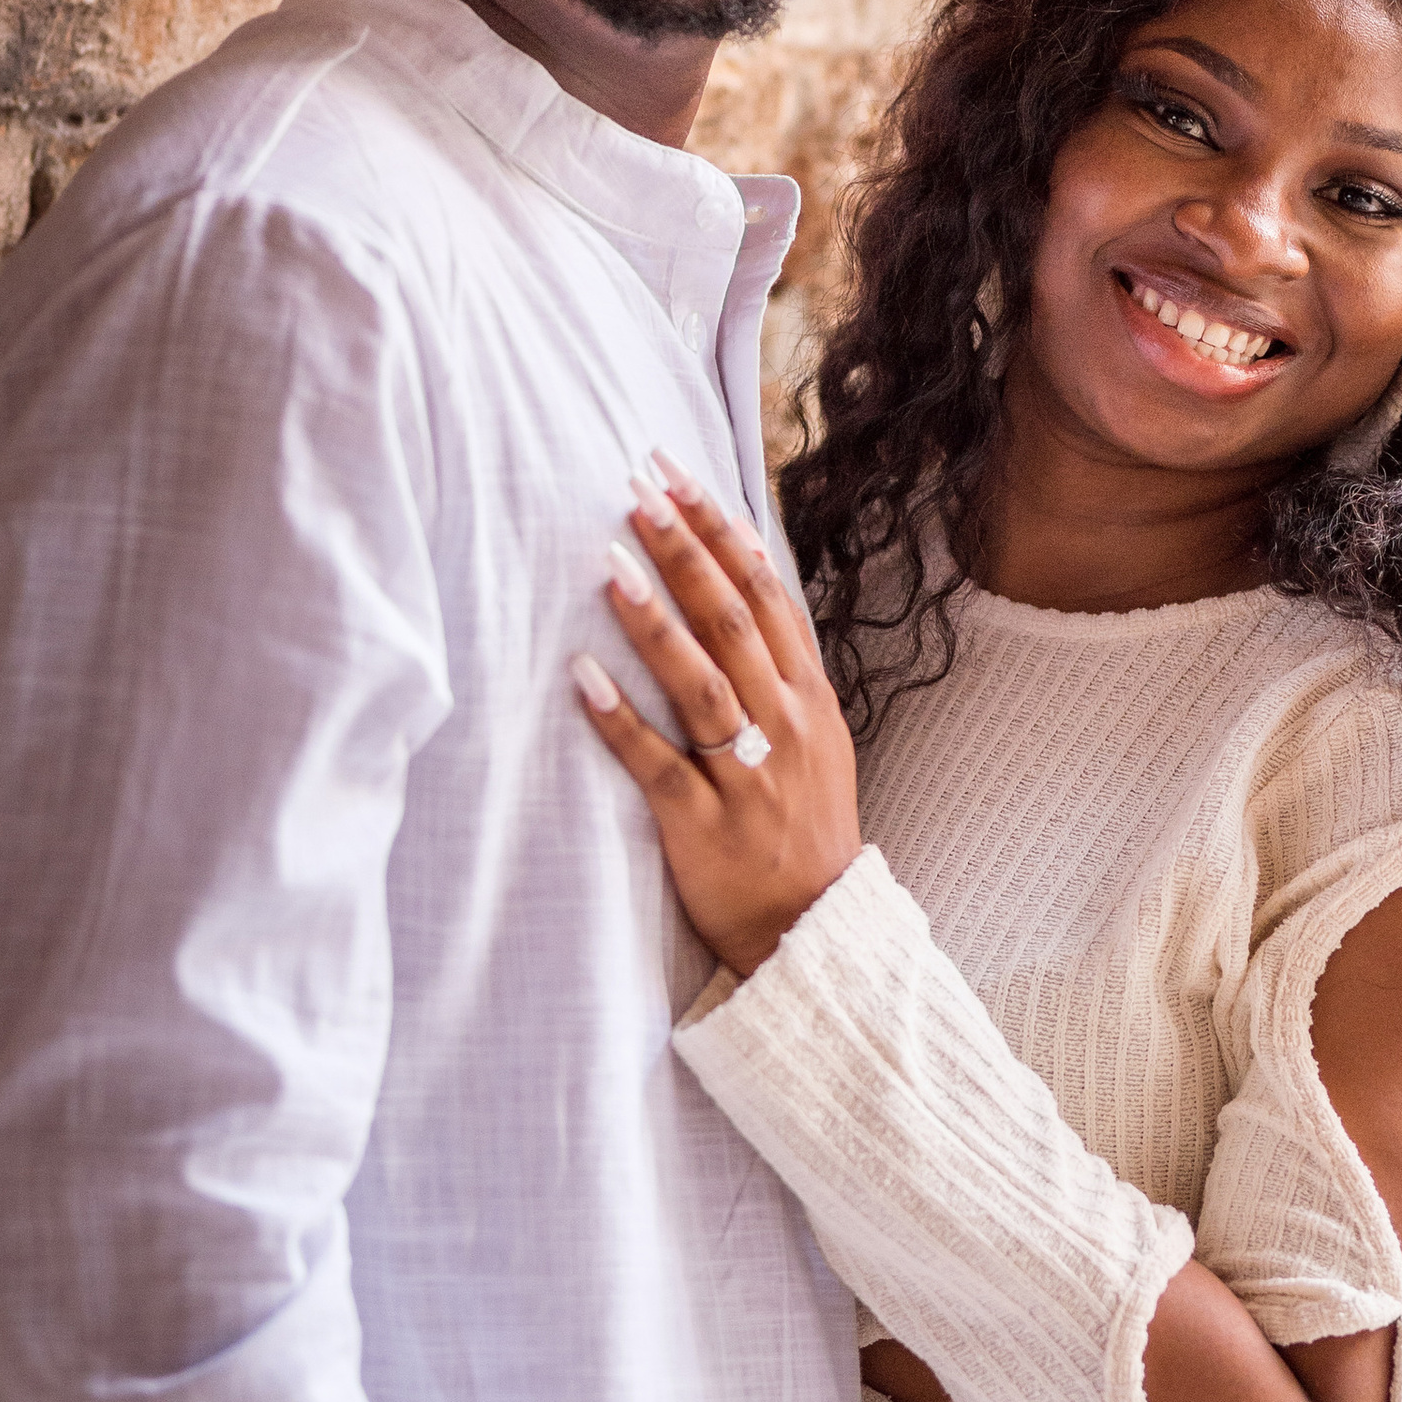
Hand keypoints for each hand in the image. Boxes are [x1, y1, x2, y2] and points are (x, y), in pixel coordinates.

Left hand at [574, 454, 862, 976]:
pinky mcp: (705, 826)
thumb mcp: (815, 735)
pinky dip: (622, 721)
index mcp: (808, 696)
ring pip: (703, 684)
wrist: (818, 928)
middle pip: (733, 621)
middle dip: (685, 551)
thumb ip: (779, 662)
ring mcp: (748, 776)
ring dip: (656, 622)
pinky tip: (582, 679)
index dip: (720, 529)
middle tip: (637, 491)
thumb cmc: (802, 824)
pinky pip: (659, 766)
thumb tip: (738, 572)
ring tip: (612, 564)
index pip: (764, 592)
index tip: (677, 474)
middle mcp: (784, 725)